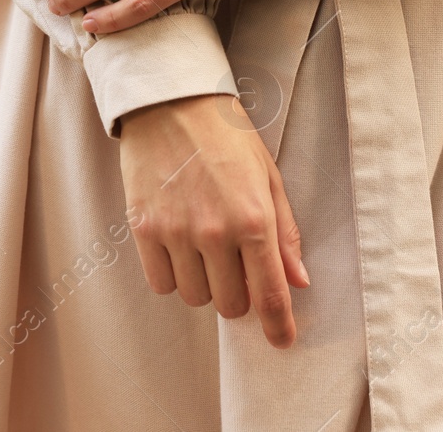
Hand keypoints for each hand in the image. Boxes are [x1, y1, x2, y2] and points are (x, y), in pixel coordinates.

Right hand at [120, 93, 308, 346]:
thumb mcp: (268, 176)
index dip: (278, 325)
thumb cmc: (225, 134)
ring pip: (194, 297)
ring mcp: (176, 232)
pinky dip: (172, 275)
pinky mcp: (144, 228)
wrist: (171, 102)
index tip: (282, 341)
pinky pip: (160, 283)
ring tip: (203, 249)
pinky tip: (178, 248)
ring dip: (204, 283)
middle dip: (238, 293)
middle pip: (230, 304)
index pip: (270, 293)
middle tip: (235, 264)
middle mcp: (215, 231)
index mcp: (253, 218)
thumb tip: (298, 280)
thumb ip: (285, 232)